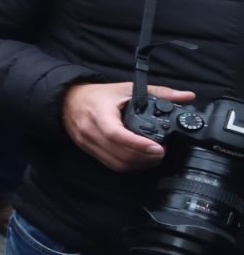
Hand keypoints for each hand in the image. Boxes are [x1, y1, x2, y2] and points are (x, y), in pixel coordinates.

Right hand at [61, 81, 195, 171]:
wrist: (68, 101)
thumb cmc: (97, 95)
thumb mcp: (126, 88)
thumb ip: (158, 92)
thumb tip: (187, 96)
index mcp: (99, 113)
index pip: (116, 134)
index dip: (138, 144)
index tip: (157, 147)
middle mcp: (91, 131)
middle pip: (120, 153)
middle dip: (144, 156)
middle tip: (162, 152)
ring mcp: (89, 144)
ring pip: (116, 163)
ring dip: (138, 164)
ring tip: (154, 157)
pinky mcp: (90, 151)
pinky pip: (111, 164)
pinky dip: (128, 165)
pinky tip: (140, 159)